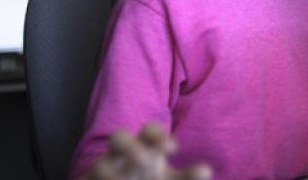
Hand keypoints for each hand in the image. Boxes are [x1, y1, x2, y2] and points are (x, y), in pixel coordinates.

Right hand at [79, 123, 211, 179]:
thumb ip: (187, 175)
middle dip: (129, 146)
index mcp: (144, 147)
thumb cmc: (145, 177)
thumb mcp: (168, 178)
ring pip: (100, 164)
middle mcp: (121, 155)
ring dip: (111, 175)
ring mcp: (103, 169)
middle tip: (144, 160)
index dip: (159, 135)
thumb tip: (207, 171)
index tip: (174, 148)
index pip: (150, 131)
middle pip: (118, 137)